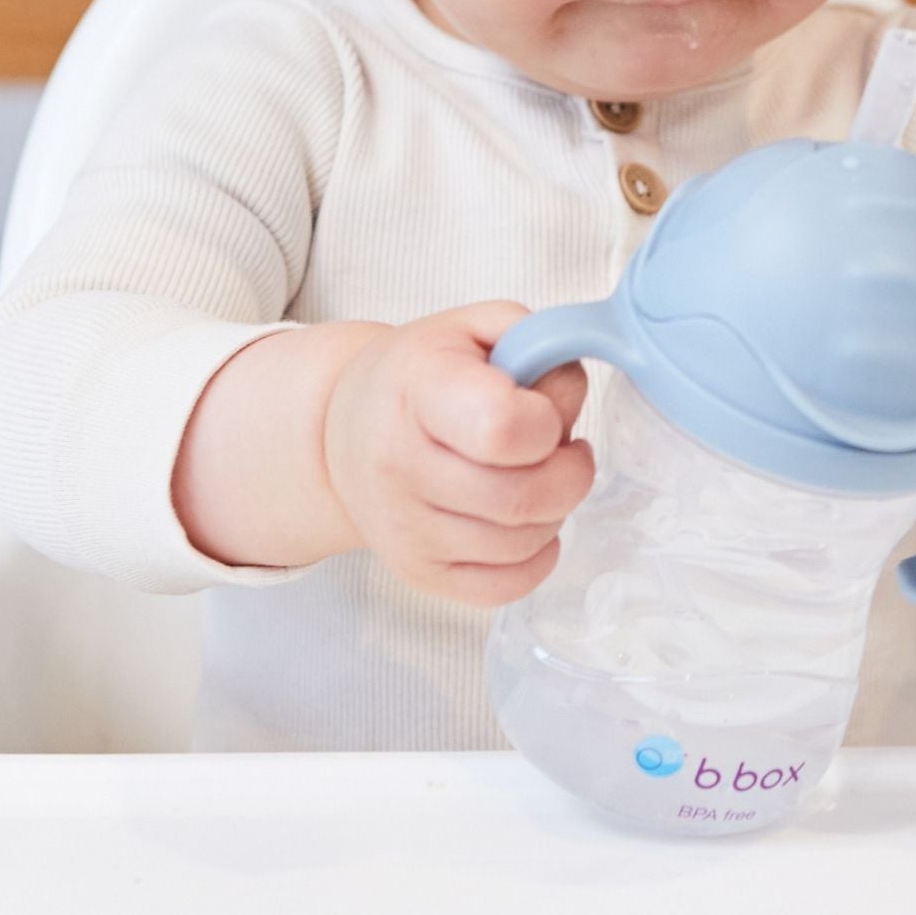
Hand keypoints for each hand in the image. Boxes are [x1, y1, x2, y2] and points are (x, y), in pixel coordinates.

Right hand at [322, 301, 594, 606]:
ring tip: (536, 476)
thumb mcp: (473, 328)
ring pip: (522, 543)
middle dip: (570, 473)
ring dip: (555, 511)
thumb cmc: (419, 376)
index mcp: (416, 390)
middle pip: (523, 497)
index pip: (502, 428)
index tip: (540, 410)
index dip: (546, 422)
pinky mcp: (418, 572)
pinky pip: (507, 586)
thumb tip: (571, 390)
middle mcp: (400, 466)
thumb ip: (538, 340)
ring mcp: (405, 529)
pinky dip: (537, 555)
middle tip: (561, 449)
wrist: (344, 431)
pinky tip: (524, 519)